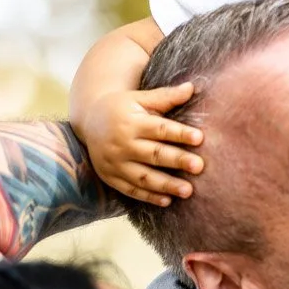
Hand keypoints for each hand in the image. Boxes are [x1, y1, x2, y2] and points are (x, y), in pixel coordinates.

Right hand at [77, 84, 204, 206]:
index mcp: (131, 122)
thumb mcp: (140, 98)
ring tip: (188, 191)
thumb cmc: (122, 107)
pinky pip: (131, 190)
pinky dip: (148, 197)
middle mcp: (122, 143)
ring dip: (166, 185)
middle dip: (177, 160)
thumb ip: (165, 96)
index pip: (160, 129)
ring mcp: (115, 163)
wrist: (89, 120)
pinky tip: (167, 201)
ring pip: (143, 177)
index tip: (200, 138)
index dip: (180, 133)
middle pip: (154, 154)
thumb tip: (192, 87)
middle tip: (199, 166)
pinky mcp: (110, 177)